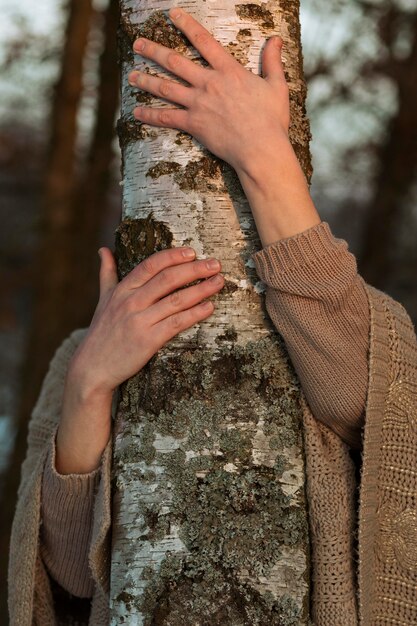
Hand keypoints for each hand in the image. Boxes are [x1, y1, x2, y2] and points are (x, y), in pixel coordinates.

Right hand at [56, 246, 223, 472]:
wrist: (92, 368)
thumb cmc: (101, 333)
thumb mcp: (103, 300)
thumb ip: (107, 274)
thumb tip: (103, 250)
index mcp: (122, 290)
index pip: (151, 265)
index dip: (173, 256)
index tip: (192, 252)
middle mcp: (131, 302)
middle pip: (168, 279)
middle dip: (195, 269)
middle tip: (215, 265)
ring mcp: (139, 321)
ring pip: (176, 300)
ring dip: (201, 289)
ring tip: (219, 282)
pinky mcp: (148, 340)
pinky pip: (177, 323)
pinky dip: (195, 313)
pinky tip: (209, 307)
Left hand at [128, 6, 289, 174]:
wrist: (261, 148)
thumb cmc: (272, 120)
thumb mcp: (277, 86)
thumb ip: (272, 61)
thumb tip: (276, 39)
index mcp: (229, 71)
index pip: (204, 41)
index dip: (186, 25)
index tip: (172, 14)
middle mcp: (209, 83)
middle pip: (175, 62)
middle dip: (154, 51)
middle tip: (138, 44)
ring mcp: (199, 103)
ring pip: (166, 88)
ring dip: (146, 80)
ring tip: (131, 75)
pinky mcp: (194, 124)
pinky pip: (167, 118)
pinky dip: (150, 116)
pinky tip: (136, 112)